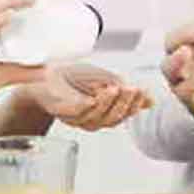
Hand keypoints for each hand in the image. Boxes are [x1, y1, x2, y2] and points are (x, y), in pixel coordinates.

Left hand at [22, 63, 153, 131]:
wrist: (43, 73)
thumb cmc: (72, 77)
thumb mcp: (104, 80)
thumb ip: (124, 90)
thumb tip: (150, 101)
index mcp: (102, 113)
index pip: (123, 115)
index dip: (134, 105)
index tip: (143, 91)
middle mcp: (89, 119)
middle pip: (111, 120)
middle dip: (124, 104)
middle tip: (133, 89)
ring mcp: (74, 116)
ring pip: (96, 118)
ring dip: (108, 104)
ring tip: (117, 88)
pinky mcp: (60, 110)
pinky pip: (76, 112)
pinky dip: (88, 105)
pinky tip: (96, 96)